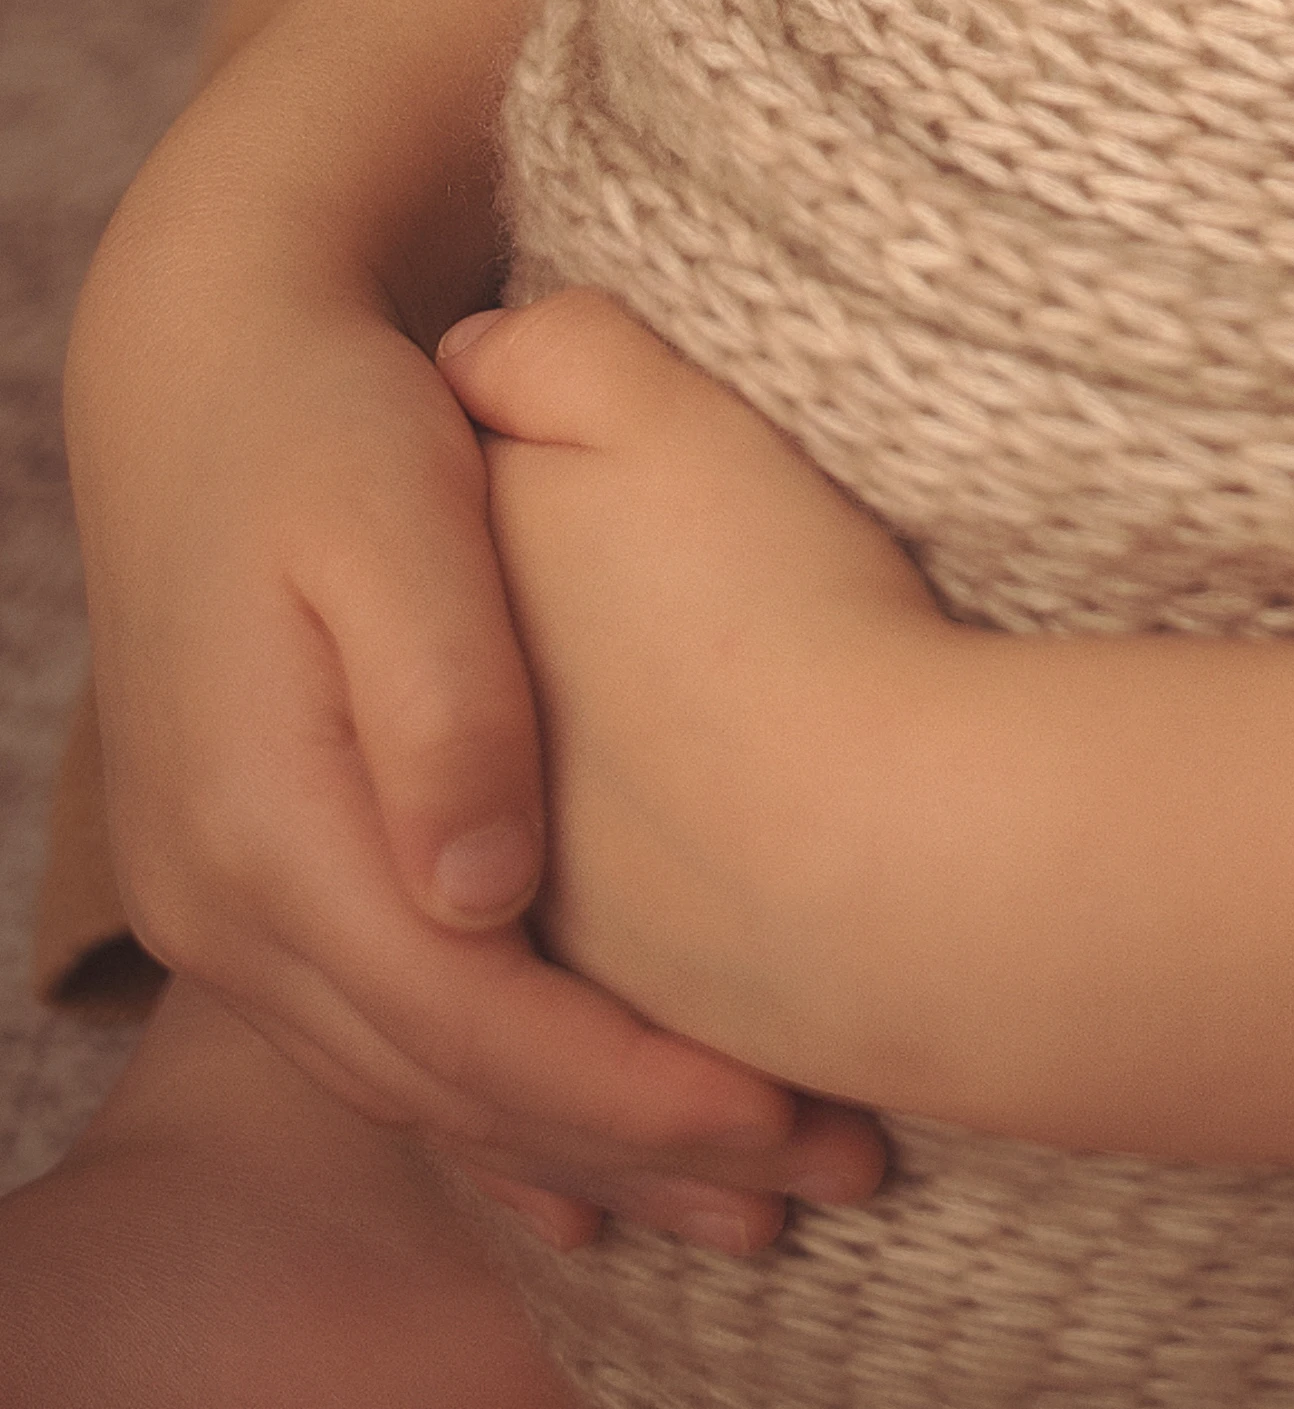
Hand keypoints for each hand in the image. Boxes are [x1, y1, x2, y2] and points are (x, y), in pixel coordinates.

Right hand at [62, 216, 881, 1254]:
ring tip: (755, 1186)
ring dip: (582, 1149)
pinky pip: (381, 1043)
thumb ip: (442, 697)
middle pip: (447, 1082)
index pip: (462, 1014)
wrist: (198, 378)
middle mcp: (224, 907)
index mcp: (267, 826)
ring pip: (415, 1085)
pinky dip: (497, 1109)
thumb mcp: (398, 519)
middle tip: (824, 1172)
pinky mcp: (251, 894)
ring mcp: (221, 916)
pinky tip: (592, 1171)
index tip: (777, 1109)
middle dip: (637, 1147)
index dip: (623, 1084)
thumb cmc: (325, 426)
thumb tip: (487, 888)